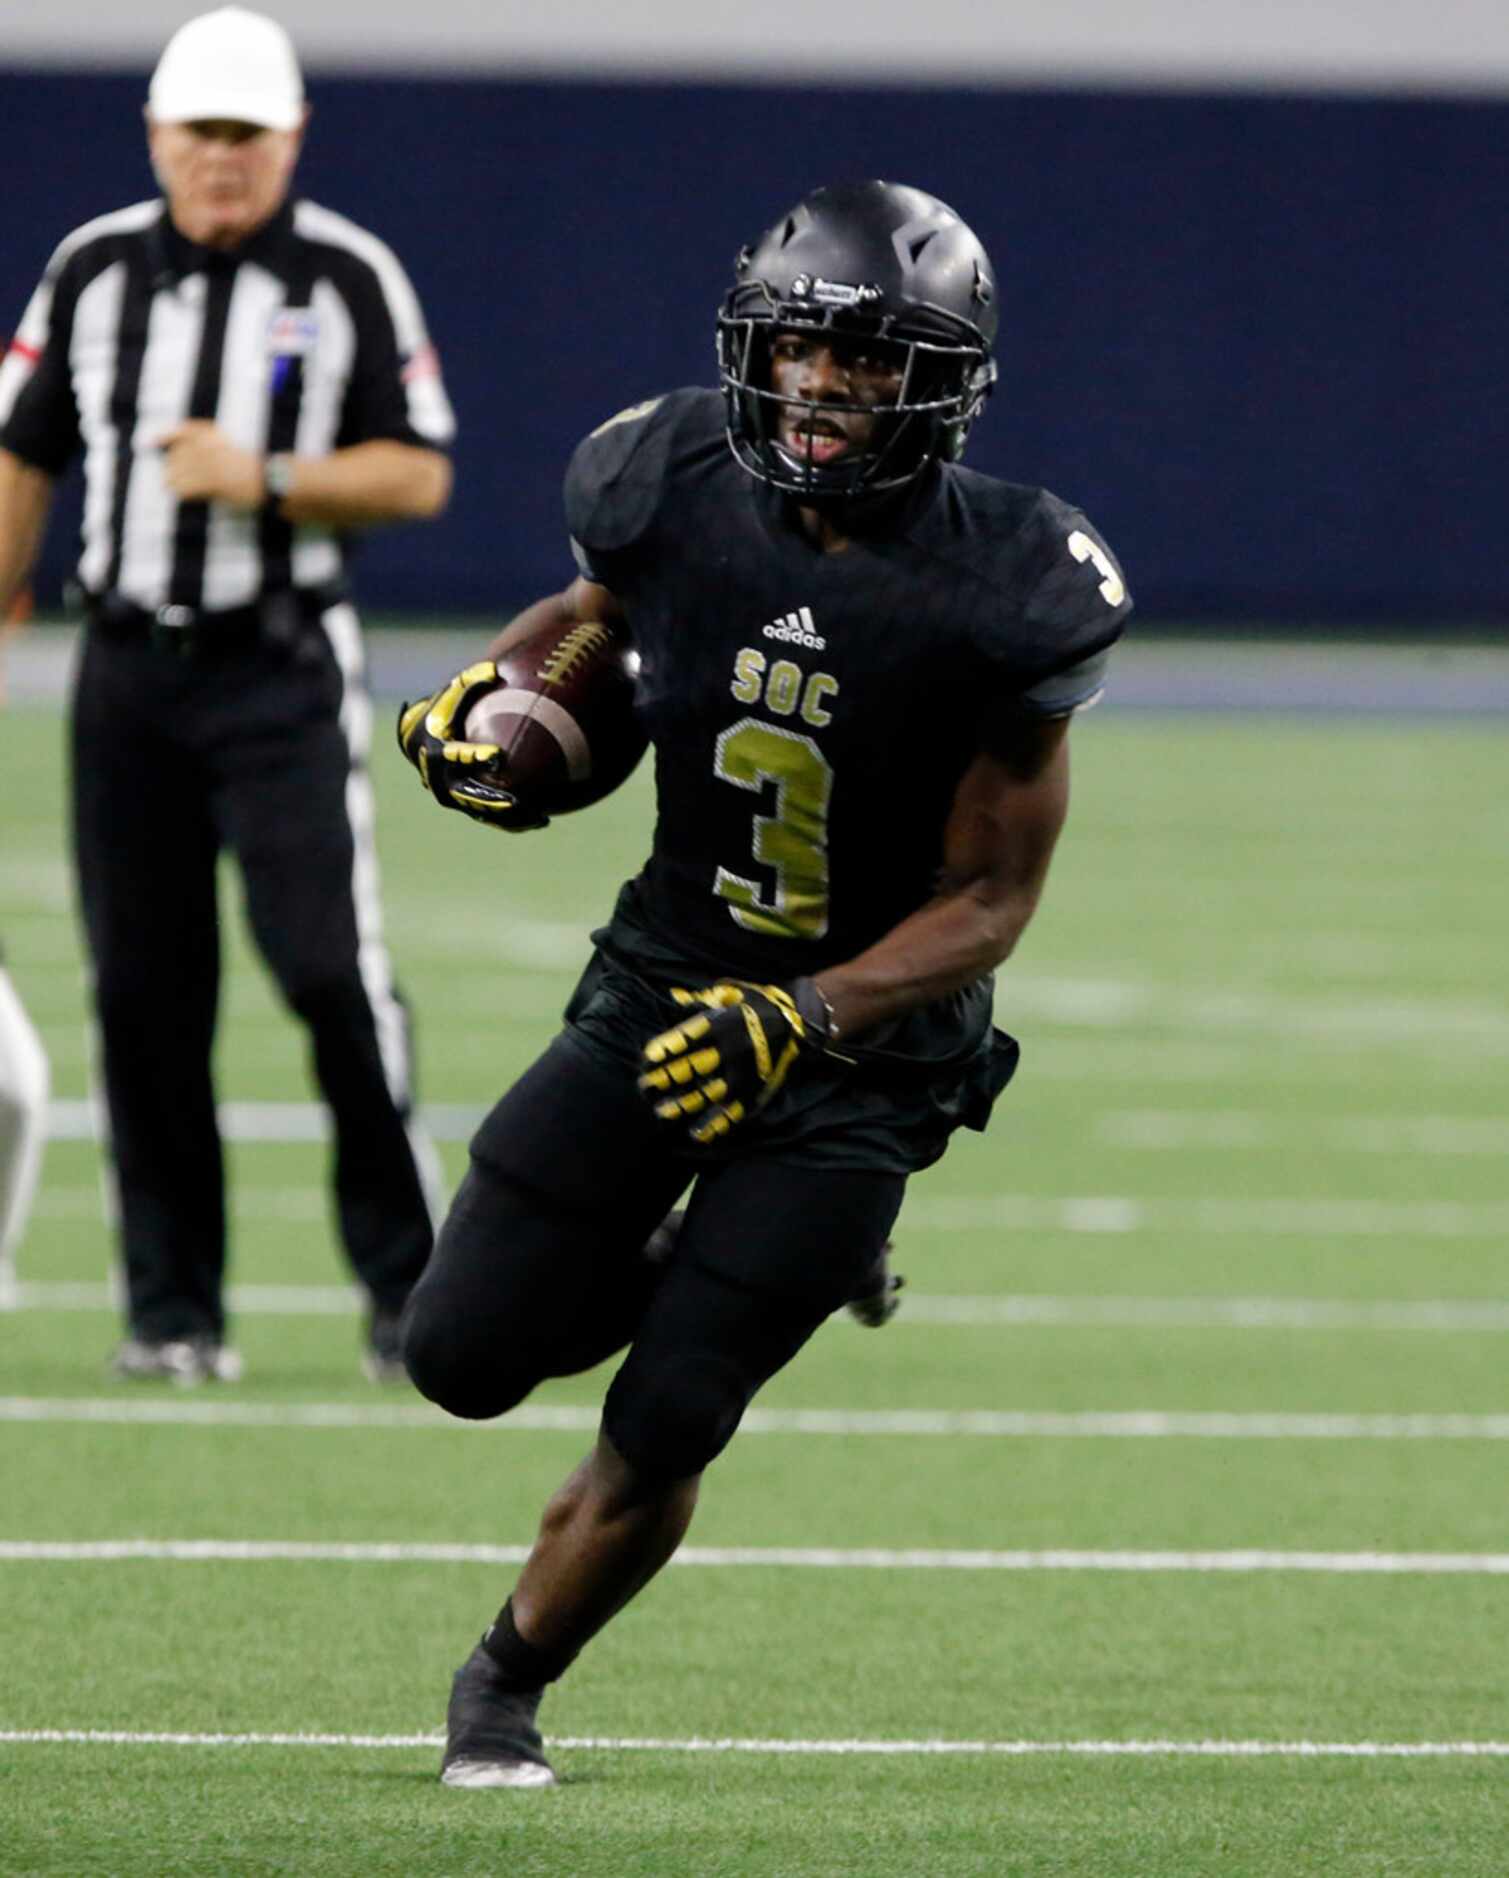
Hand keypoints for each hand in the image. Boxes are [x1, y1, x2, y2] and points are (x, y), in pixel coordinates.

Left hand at [159, 420, 264, 507]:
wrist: (270, 482)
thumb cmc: (249, 469)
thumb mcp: (228, 449)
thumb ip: (207, 448)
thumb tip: (180, 456)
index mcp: (216, 436)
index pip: (186, 431)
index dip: (167, 435)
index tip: (153, 442)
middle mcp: (211, 447)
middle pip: (178, 454)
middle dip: (170, 465)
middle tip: (168, 476)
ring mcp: (213, 465)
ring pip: (180, 472)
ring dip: (172, 480)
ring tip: (171, 486)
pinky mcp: (216, 483)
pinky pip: (189, 487)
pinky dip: (181, 492)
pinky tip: (181, 495)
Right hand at [395, 662, 549, 830]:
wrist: (420, 740)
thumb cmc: (442, 711)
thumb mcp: (452, 693)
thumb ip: (471, 681)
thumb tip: (494, 670)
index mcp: (435, 751)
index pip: (456, 756)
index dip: (475, 757)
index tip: (497, 757)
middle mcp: (441, 780)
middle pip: (469, 795)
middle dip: (492, 801)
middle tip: (518, 801)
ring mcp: (454, 797)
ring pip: (483, 813)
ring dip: (509, 819)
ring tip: (539, 818)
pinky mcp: (466, 806)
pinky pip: (490, 819)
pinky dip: (513, 823)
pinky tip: (540, 821)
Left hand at [638, 978, 832, 1143]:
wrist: (797, 1021)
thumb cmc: (756, 1004)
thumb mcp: (729, 994)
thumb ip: (700, 999)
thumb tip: (672, 998)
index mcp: (722, 1024)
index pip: (687, 1039)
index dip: (666, 1050)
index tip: (647, 1061)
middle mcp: (730, 1049)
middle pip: (691, 1068)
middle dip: (665, 1079)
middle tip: (644, 1089)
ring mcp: (743, 1072)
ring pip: (708, 1093)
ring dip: (682, 1104)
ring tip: (661, 1112)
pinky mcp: (754, 1089)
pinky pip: (732, 1111)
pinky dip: (714, 1124)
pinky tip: (696, 1133)